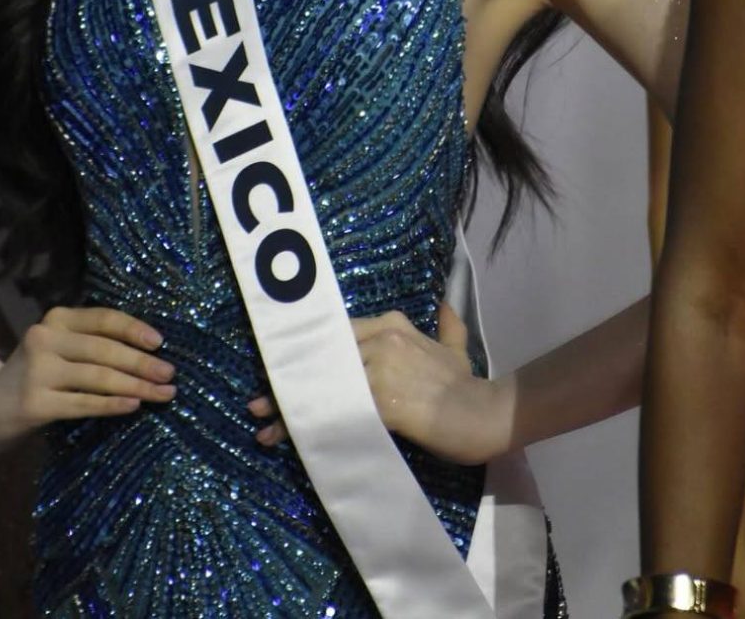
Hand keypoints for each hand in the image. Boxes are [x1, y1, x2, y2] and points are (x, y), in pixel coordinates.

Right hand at [0, 306, 174, 451]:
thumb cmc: (35, 376)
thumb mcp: (58, 349)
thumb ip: (91, 343)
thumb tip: (149, 352)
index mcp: (56, 319)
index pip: (104, 319)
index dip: (135, 329)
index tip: (161, 342)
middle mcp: (45, 338)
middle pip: (105, 349)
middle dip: (143, 363)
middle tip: (170, 375)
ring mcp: (37, 370)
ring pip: (99, 377)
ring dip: (136, 386)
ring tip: (162, 394)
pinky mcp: (34, 402)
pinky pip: (83, 403)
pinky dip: (112, 405)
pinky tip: (133, 406)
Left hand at [248, 304, 513, 463]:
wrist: (485, 412)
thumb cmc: (467, 385)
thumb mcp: (456, 349)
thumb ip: (448, 327)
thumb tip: (445, 305)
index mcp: (390, 324)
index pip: (333, 334)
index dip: (304, 355)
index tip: (279, 370)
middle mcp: (379, 339)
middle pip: (320, 360)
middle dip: (287, 383)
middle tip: (259, 404)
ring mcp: (380, 370)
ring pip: (322, 387)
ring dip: (290, 411)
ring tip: (267, 429)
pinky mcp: (382, 401)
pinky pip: (336, 412)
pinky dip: (312, 426)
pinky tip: (295, 440)